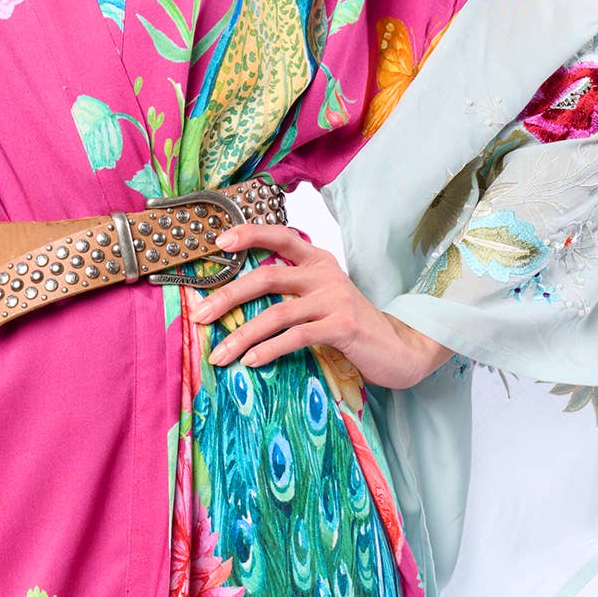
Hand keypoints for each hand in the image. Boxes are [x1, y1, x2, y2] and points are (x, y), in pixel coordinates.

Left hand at [188, 221, 452, 388]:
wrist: (398, 348)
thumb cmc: (351, 326)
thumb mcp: (323, 298)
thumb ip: (293, 291)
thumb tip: (237, 302)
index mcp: (318, 260)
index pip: (280, 237)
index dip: (249, 235)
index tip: (219, 242)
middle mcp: (325, 273)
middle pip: (267, 276)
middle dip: (228, 296)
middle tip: (199, 316)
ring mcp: (335, 299)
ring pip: (277, 313)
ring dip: (243, 335)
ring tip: (219, 355)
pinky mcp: (342, 326)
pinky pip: (296, 337)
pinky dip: (269, 350)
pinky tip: (251, 361)